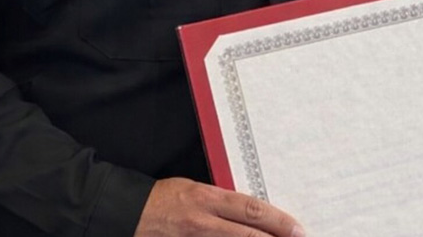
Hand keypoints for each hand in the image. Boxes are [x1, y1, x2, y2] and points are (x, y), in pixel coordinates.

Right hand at [133, 178, 303, 236]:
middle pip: (248, 234)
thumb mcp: (193, 190)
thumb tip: (247, 212)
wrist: (126, 214)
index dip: (278, 221)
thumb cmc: (161, 199)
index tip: (297, 229)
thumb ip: (219, 202)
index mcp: (207, 199)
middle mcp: (203, 222)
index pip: (251, 210)